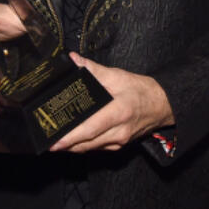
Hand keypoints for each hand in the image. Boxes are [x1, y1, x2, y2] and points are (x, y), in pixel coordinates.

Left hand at [48, 53, 174, 152]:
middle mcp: (118, 131)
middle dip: (65, 144)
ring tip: (54, 141)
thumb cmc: (140, 90)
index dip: (71, 137)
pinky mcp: (118, 146)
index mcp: (118, 112)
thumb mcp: (117, 76)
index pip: (90, 128)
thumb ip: (93, 69)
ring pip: (90, 148)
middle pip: (86, 143)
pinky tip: (71, 140)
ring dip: (71, 147)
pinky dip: (82, 145)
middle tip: (46, 141)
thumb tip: (73, 60)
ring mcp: (119, 141)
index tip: (55, 141)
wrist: (162, 106)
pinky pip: (96, 148)